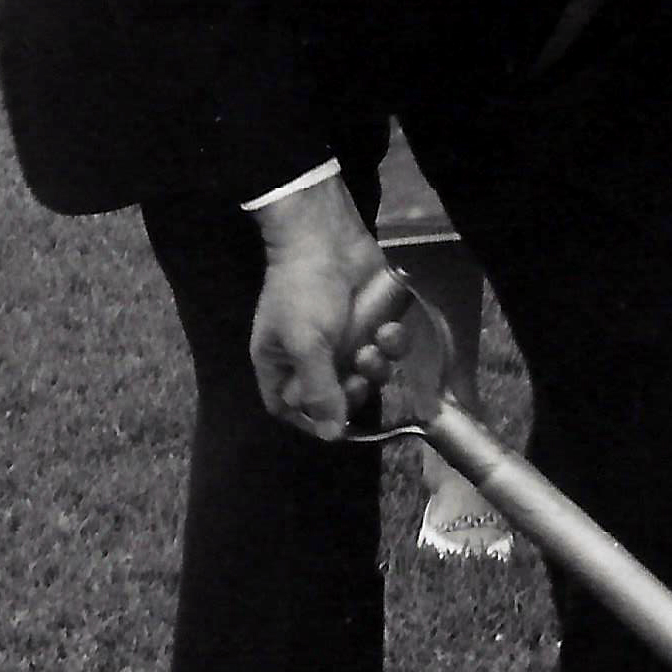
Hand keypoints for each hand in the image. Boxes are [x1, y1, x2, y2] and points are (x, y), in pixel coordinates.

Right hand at [243, 193, 415, 444]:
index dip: (311, 419)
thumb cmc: (304, 291)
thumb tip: (330, 435)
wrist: (327, 236)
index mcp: (280, 363)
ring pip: (369, 375)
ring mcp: (344, 339)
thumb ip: (320, 391)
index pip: (290, 407)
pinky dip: (391, 342)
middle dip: (354, 390)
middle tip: (359, 372)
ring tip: (373, 344)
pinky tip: (388, 327)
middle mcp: (311, 356)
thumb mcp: (306, 345)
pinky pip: (387, 349)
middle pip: (336, 397)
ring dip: (376, 366)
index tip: (334, 421)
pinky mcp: (372, 323)